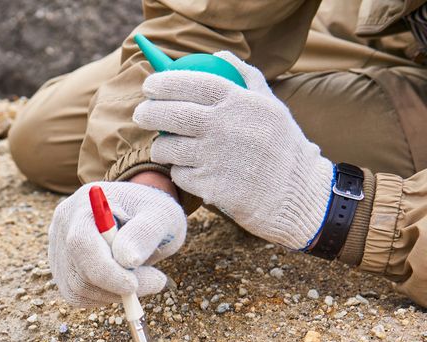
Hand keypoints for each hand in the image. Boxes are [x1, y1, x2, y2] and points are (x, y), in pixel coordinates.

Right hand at [48, 180, 186, 307]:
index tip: (134, 285)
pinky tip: (120, 281)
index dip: (106, 271)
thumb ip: (145, 233)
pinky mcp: (60, 267)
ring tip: (140, 276)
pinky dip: (102, 296)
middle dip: (117, 286)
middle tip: (155, 281)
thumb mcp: (161, 215)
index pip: (81, 244)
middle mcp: (64, 224)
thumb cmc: (152, 211)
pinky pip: (75, 295)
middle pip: (78, 271)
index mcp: (86, 203)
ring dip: (112, 293)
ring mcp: (58, 246)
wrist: (140, 213)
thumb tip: (127, 260)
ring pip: (76, 289)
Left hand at [134, 52, 333, 250]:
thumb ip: (245, 77)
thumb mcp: (270, 104)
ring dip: (160, 147)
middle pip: (170, 115)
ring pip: (167, 148)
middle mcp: (223, 128)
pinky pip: (179, 174)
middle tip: (142, 113)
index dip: (164, 83)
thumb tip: (219, 54)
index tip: (150, 85)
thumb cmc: (280, 145)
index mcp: (238, 102)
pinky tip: (191, 169)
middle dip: (148, 112)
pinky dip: (179, 171)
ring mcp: (214, 158)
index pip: (191, 84)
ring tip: (165, 146)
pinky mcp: (208, 186)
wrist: (294, 192)